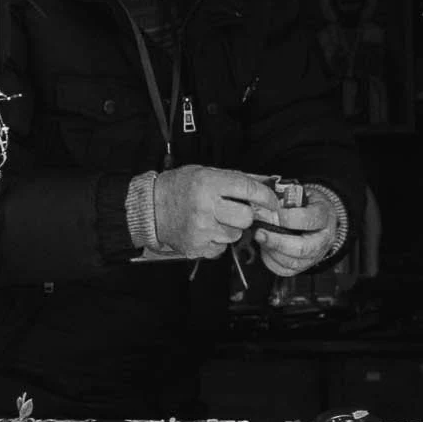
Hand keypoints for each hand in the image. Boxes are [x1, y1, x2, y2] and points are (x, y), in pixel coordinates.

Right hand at [151, 167, 284, 258]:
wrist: (150, 207)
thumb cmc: (179, 188)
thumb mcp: (206, 173)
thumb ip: (236, 179)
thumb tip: (266, 184)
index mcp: (208, 184)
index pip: (247, 189)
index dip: (265, 197)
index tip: (272, 202)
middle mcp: (205, 207)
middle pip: (245, 217)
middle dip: (245, 215)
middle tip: (236, 210)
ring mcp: (200, 229)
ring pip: (235, 235)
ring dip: (231, 228)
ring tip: (214, 219)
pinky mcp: (197, 247)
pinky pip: (221, 248)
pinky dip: (218, 241)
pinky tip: (206, 230)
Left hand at [254, 186, 344, 276]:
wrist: (321, 218)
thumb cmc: (308, 204)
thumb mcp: (301, 193)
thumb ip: (286, 198)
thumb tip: (263, 204)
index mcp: (324, 217)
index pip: (308, 220)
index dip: (287, 218)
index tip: (270, 212)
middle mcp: (323, 239)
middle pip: (302, 248)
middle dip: (277, 242)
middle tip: (259, 233)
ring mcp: (315, 255)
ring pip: (292, 262)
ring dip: (271, 251)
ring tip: (260, 238)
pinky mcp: (304, 266)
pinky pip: (285, 270)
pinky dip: (271, 260)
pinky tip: (266, 248)